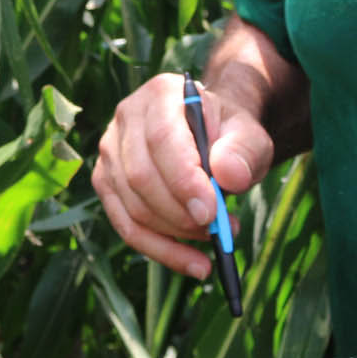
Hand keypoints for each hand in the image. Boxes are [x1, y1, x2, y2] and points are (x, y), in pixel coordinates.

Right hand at [92, 72, 275, 278]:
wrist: (211, 136)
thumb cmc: (229, 136)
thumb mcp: (250, 136)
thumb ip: (244, 150)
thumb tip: (228, 176)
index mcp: (160, 94)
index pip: (161, 139)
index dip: (183, 180)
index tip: (212, 213)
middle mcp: (126, 117)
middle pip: (141, 176)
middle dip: (180, 214)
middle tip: (219, 231)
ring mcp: (110, 150)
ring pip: (132, 206)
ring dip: (176, 233)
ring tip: (216, 237)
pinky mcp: (106, 181)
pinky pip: (125, 225)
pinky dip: (160, 250)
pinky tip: (193, 262)